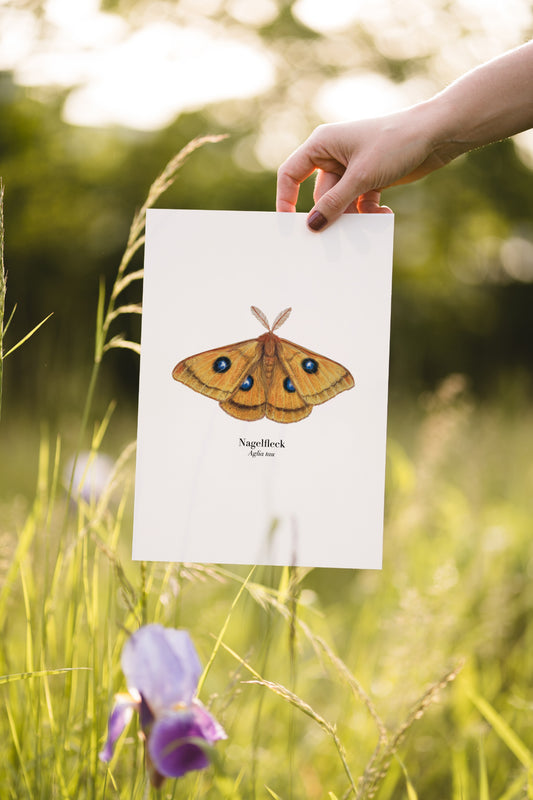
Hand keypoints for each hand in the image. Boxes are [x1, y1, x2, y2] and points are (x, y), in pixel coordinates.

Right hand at [276, 111, 451, 230]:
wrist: (436, 135)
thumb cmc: (396, 143)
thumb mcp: (360, 177)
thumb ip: (334, 203)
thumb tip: (312, 226)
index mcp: (322, 144)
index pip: (291, 173)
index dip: (286, 198)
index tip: (288, 224)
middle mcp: (333, 155)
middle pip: (320, 195)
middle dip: (331, 214)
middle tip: (337, 238)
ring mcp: (352, 168)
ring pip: (341, 203)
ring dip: (354, 217)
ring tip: (368, 225)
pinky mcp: (370, 179)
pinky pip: (359, 203)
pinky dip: (369, 212)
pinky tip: (383, 213)